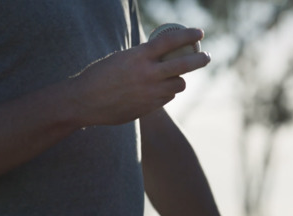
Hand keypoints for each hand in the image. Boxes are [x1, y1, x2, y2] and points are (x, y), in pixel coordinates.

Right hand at [69, 28, 210, 125]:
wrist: (85, 102)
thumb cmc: (99, 76)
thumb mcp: (121, 58)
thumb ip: (142, 57)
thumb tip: (161, 55)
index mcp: (139, 56)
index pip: (171, 41)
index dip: (188, 35)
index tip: (200, 32)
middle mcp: (148, 74)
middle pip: (184, 65)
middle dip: (200, 60)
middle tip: (207, 57)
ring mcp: (150, 92)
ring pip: (179, 85)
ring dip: (179, 80)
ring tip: (175, 78)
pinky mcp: (149, 107)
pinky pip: (167, 98)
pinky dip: (167, 93)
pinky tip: (158, 91)